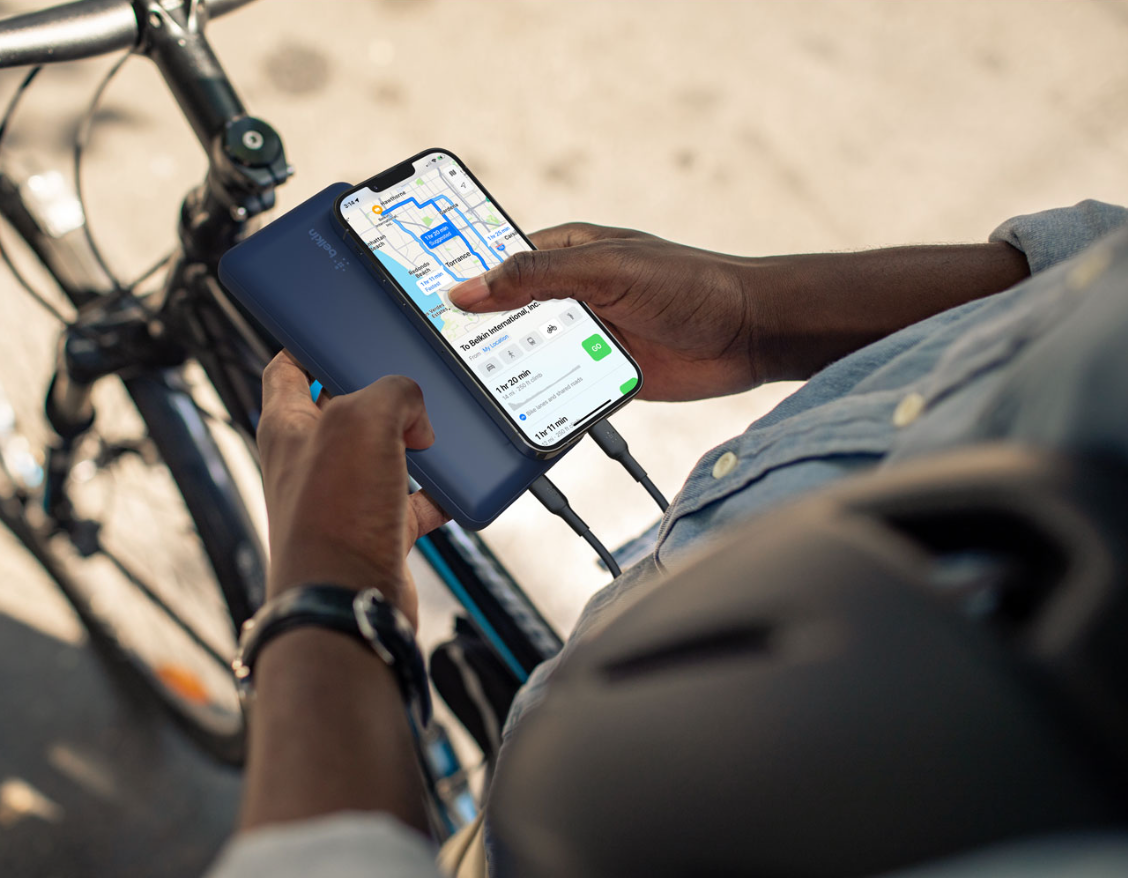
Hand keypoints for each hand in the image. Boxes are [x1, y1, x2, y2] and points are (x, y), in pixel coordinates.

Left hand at [256, 352, 449, 624]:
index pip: (288, 366)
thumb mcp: (363, 421)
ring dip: (413, 442)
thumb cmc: (332, 517)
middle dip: (381, 395)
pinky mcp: (375, 530)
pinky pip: (411, 501)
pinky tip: (454, 484)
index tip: (339, 329)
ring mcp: (343, 496)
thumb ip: (392, 393)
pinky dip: (435, 493)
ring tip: (435, 432)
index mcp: (287, 425)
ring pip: (383, 453)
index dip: (310, 343)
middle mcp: (310, 460)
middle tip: (409, 385)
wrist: (348, 601)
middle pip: (346, 408)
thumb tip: (414, 412)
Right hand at [448, 222, 760, 400]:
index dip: (457, 274)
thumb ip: (537, 278)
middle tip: (429, 352)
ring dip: (504, 371)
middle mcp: (568, 294)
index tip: (413, 293)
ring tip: (461, 389)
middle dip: (472, 333)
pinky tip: (512, 412)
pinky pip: (555, 389)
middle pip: (503, 315)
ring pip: (524, 356)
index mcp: (564, 254)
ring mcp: (583, 336)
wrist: (752, 336)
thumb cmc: (691, 285)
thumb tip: (469, 288)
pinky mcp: (599, 375)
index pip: (495, 260)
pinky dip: (538, 399)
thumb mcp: (607, 271)